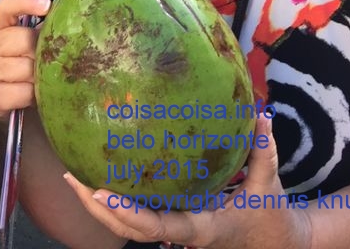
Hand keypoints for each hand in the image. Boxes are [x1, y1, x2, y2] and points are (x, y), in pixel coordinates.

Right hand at [0, 0, 50, 119]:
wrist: (2, 102)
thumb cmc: (20, 65)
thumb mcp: (27, 44)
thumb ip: (42, 30)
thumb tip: (71, 20)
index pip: (6, 5)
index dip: (26, 1)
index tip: (47, 5)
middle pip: (24, 39)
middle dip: (42, 51)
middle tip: (47, 61)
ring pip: (26, 68)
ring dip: (39, 76)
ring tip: (39, 80)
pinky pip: (24, 91)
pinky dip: (33, 95)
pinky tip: (31, 94)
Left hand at [65, 117, 311, 248]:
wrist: (277, 244)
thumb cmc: (272, 215)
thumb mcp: (270, 184)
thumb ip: (264, 150)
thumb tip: (261, 114)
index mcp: (201, 228)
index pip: (157, 226)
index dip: (127, 213)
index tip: (101, 193)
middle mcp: (181, 232)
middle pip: (129, 230)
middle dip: (98, 209)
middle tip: (72, 177)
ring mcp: (174, 229)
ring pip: (127, 228)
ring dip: (98, 206)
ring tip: (72, 175)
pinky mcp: (172, 220)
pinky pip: (137, 215)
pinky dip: (115, 201)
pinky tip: (96, 175)